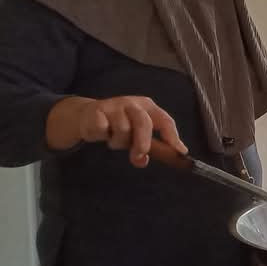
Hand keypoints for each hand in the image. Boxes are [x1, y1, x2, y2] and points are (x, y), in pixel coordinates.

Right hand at [46, 96, 185, 167]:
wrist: (87, 115)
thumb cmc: (117, 125)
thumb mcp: (134, 135)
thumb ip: (143, 148)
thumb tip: (143, 161)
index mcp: (148, 107)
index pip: (165, 121)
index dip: (173, 136)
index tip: (179, 152)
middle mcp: (133, 103)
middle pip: (144, 123)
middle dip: (143, 142)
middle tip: (140, 156)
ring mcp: (114, 105)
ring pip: (122, 129)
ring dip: (118, 142)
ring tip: (113, 139)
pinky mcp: (97, 110)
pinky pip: (103, 129)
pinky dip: (102, 136)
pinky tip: (100, 133)